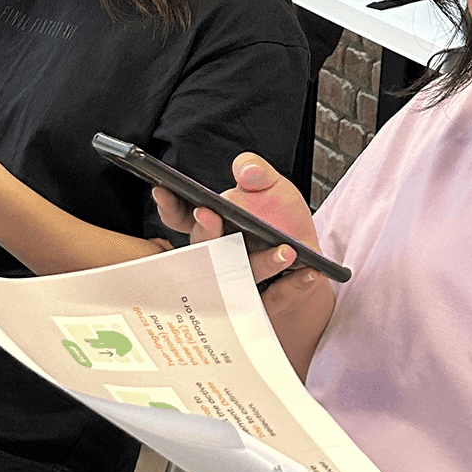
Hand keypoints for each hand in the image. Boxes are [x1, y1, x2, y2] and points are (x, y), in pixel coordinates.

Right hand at [155, 153, 335, 378]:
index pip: (181, 218)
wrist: (306, 253)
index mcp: (212, 225)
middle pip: (204, 249)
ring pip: (243, 276)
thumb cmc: (278, 217)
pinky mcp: (266, 301)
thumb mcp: (270, 184)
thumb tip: (245, 169)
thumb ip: (256, 170)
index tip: (162, 189)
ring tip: (287, 250)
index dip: (169, 206)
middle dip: (206, 233)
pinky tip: (308, 273)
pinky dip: (292, 287)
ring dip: (263, 263)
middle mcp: (220, 256)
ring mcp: (241, 281)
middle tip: (210, 215)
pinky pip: (276, 298)